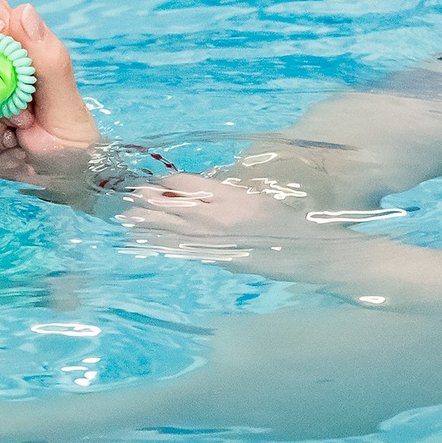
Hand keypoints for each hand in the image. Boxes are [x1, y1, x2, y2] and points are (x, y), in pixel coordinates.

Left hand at [120, 174, 358, 266]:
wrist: (315, 253)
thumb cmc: (295, 225)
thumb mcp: (261, 201)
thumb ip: (231, 197)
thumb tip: (201, 195)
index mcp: (235, 196)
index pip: (192, 185)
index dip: (168, 184)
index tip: (151, 183)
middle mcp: (224, 216)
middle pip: (178, 206)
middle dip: (151, 203)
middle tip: (127, 199)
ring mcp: (223, 239)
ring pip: (177, 229)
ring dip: (150, 224)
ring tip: (126, 221)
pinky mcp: (224, 259)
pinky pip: (189, 251)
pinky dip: (167, 246)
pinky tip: (151, 245)